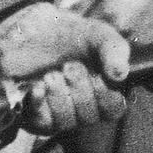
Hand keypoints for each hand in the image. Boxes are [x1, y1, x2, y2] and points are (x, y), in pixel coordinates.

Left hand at [0, 1, 130, 133]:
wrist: (32, 31)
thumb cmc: (70, 36)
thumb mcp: (97, 35)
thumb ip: (113, 49)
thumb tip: (120, 74)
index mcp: (103, 93)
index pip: (113, 110)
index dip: (105, 94)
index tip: (97, 74)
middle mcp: (81, 109)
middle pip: (89, 118)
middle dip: (80, 89)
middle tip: (69, 66)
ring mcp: (56, 115)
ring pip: (65, 122)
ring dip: (59, 95)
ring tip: (51, 74)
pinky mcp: (33, 116)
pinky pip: (40, 122)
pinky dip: (40, 103)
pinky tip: (37, 87)